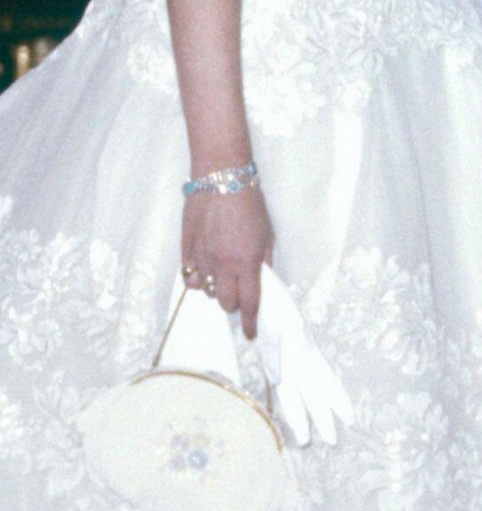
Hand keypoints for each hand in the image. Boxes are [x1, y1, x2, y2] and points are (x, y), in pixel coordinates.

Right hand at [181, 185, 274, 338]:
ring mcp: (201, 257)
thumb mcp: (267, 231)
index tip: (250, 334)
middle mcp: (222, 264)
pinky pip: (187, 275)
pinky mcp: (185, 247)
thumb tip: (261, 280)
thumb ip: (263, 259)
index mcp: (246, 261)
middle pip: (224, 302)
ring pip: (203, 291)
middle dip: (233, 302)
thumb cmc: (249, 201)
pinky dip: (195, 278)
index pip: (249, 302)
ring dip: (213, 288)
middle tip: (238, 291)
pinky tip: (202, 268)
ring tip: (220, 273)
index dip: (250, 323)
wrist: (221, 176)